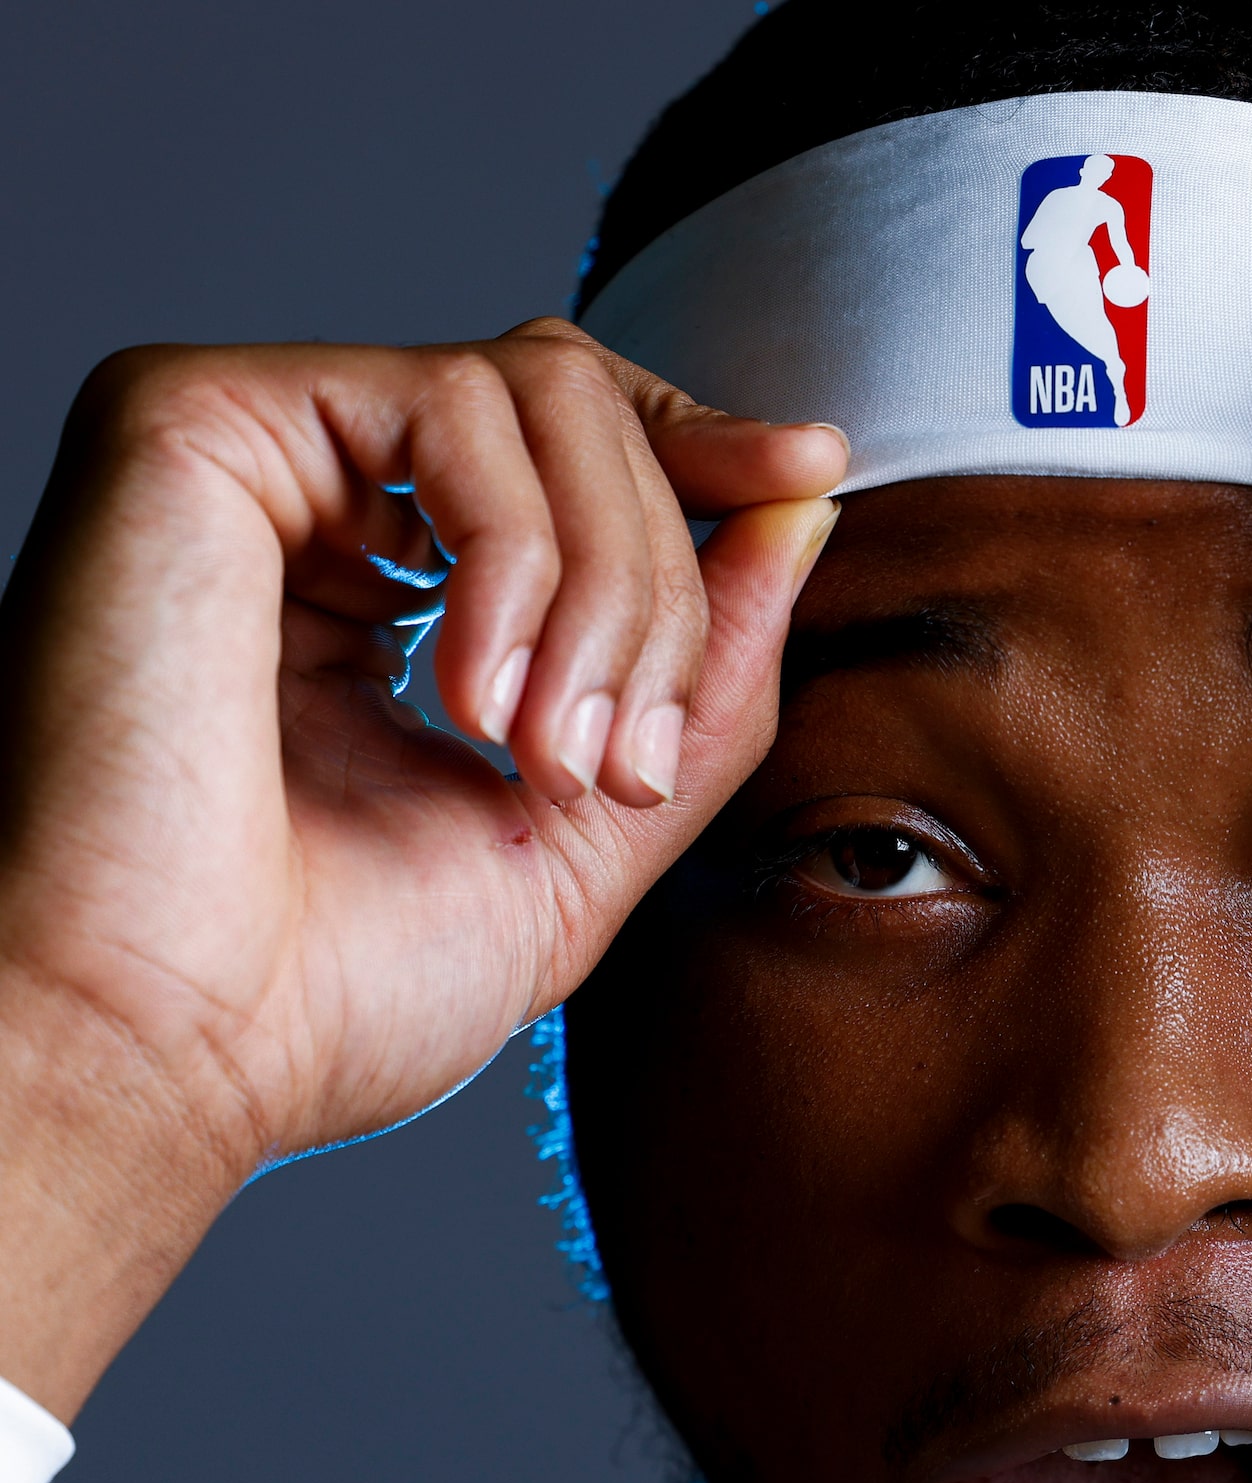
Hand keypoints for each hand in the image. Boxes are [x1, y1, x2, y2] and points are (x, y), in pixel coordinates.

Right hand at [0, 318, 845, 1415]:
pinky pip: (453, 405)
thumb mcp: (590, 826)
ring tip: (548, 749)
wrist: (172, 1051)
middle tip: (621, 760)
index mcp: (386, 586)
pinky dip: (519, 557)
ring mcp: (255, 453)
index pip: (575, 447)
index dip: (704, 451)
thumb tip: (800, 504)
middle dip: (662, 586)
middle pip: (583, 410)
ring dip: (608, 587)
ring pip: (541, 393)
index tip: (808, 469)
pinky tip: (469, 696)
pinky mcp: (194, 421)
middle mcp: (316, 502)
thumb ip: (706, 676)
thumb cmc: (336, 984)